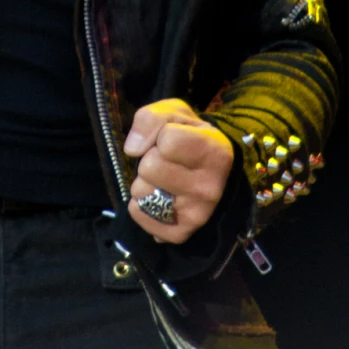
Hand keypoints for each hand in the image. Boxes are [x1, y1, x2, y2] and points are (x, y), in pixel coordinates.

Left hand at [123, 99, 233, 243]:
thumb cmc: (190, 139)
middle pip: (149, 167)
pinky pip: (137, 213)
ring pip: (141, 191)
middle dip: (149, 160)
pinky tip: (158, 198)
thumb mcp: (176, 114)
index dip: (161, 135)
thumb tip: (133, 148)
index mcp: (216, 153)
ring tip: (162, 180)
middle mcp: (210, 187)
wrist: (210, 175)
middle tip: (166, 162)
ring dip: (144, 182)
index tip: (171, 140)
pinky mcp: (179, 234)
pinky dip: (139, 204)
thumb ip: (152, 117)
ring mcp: (196, 215)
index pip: (168, 140)